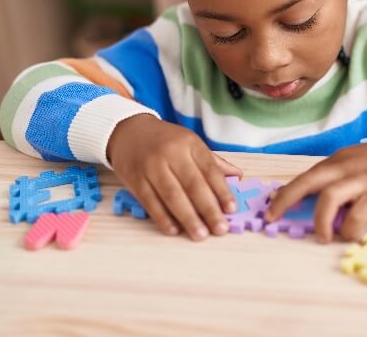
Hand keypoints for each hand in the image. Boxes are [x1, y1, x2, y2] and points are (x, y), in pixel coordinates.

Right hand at [107, 114, 242, 240]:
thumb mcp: (191, 143)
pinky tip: (174, 230)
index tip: (231, 209)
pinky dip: (163, 218)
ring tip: (200, 234)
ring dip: (188, 218)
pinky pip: (150, 202)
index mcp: (190, 143)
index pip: (210, 170)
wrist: (129, 131)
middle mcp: (171, 154)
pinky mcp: (135, 179)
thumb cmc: (166, 141)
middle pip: (193, 185)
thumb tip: (237, 176)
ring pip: (172, 195)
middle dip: (208, 209)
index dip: (222, 191)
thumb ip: (213, 162)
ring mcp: (151, 167)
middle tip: (220, 229)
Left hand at [265, 133, 366, 241]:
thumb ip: (338, 176)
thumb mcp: (357, 162)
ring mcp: (363, 180)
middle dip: (286, 200)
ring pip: (329, 198)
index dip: (285, 192)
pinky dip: (349, 229)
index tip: (271, 207)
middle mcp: (346, 167)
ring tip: (323, 236)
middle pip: (308, 181)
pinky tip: (350, 234)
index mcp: (338, 161)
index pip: (305, 176)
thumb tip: (316, 200)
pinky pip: (357, 215)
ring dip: (320, 221)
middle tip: (273, 217)